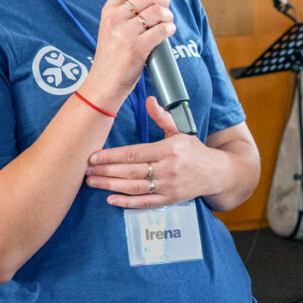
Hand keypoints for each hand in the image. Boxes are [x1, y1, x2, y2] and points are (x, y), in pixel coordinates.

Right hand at [78, 0, 173, 112]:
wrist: (103, 83)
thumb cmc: (111, 57)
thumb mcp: (111, 28)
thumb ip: (125, 12)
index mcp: (108, 10)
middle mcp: (115, 18)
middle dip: (163, 0)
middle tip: (165, 10)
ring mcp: (125, 33)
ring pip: (157, 11)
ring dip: (168, 16)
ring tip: (167, 23)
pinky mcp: (136, 48)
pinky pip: (162, 30)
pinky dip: (170, 29)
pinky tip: (168, 32)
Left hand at [85, 97, 210, 207]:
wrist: (216, 173)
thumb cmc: (194, 151)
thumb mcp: (180, 131)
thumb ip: (162, 117)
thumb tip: (149, 100)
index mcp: (170, 149)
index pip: (135, 153)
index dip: (112, 156)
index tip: (94, 156)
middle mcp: (169, 168)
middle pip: (131, 171)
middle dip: (105, 171)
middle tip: (86, 170)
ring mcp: (169, 186)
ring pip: (134, 187)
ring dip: (110, 185)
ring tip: (93, 182)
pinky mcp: (170, 199)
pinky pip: (145, 202)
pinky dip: (127, 202)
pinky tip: (111, 199)